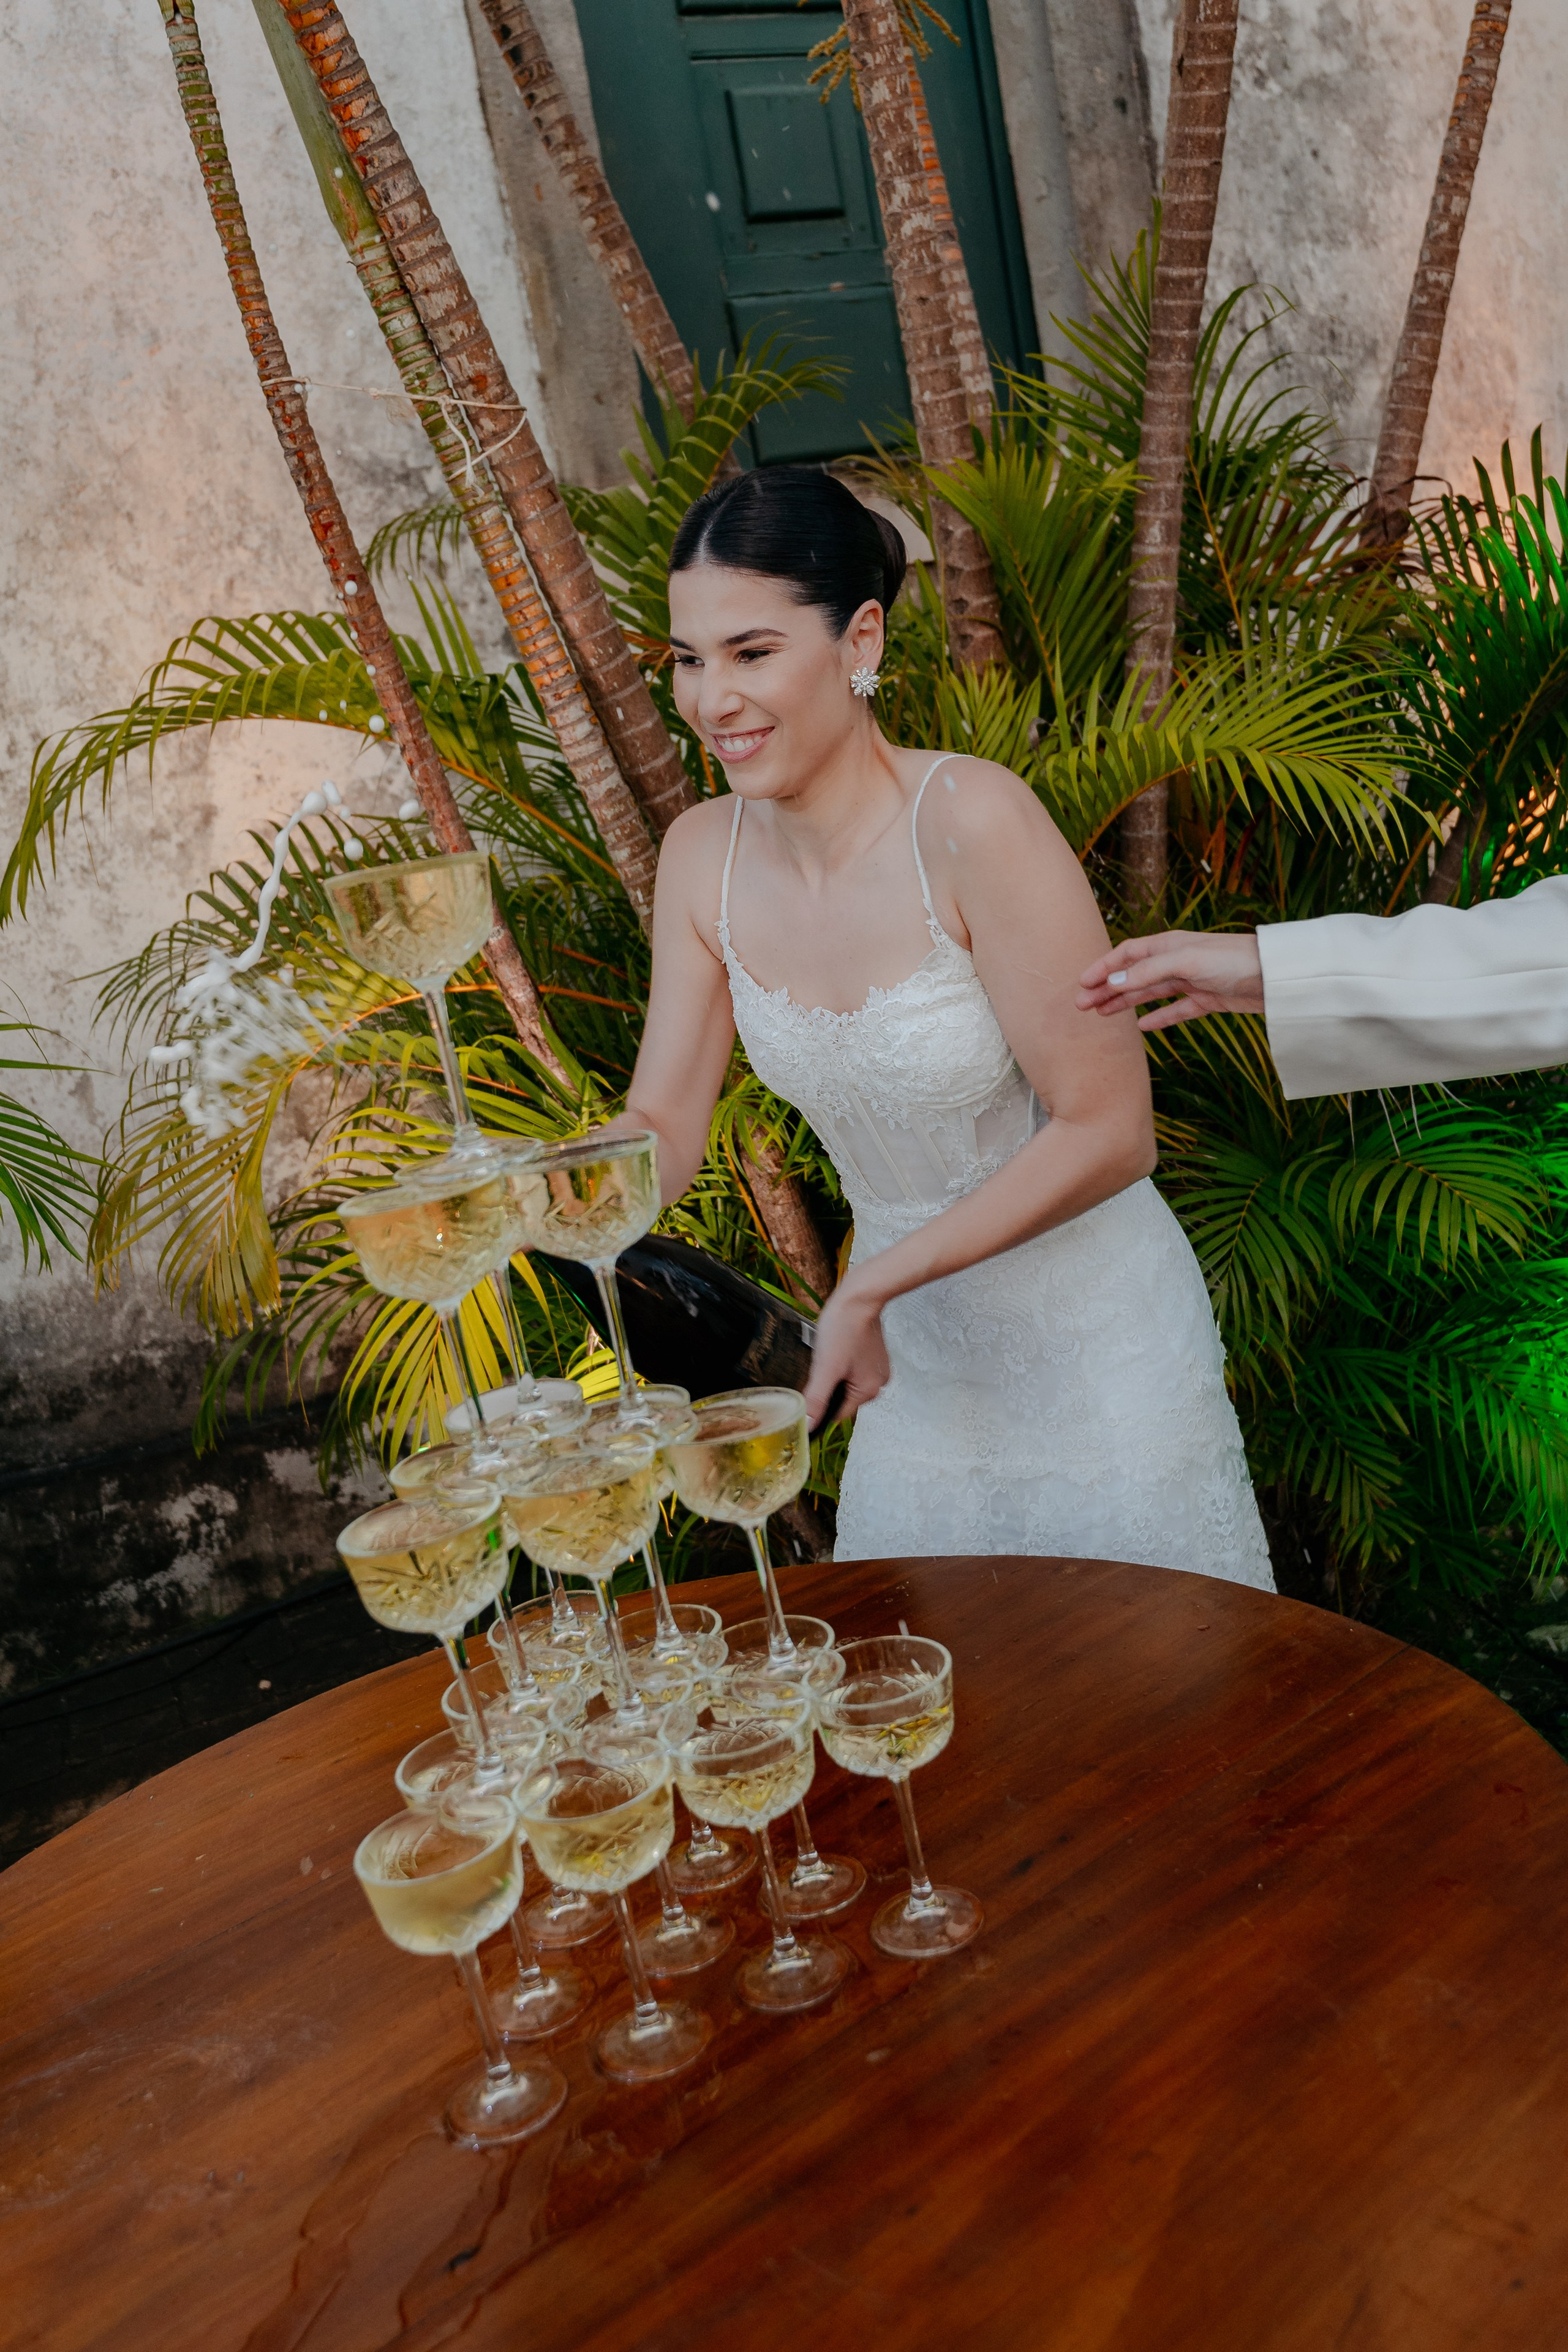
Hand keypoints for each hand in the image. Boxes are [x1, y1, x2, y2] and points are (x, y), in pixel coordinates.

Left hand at [802, 1274, 890, 1426]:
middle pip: (841, 1396)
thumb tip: (809, 1425)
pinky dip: (841, 1361)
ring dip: (833, 1370)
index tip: (813, 1383)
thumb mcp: (825, 1368)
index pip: (837, 1412)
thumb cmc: (844, 1327)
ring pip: (844, 1381)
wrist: (859, 1297)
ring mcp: (876, 1368)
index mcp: (868, 1391)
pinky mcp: (872, 1356)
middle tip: (824, 1360)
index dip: (820, 1401)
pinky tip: (838, 1345)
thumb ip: (817, 1400)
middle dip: (827, 1382)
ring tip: (832, 1350)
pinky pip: (850, 1368)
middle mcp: (877, 1383)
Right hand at [1077, 931, 1264, 1032]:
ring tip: (1102, 1014)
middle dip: (1107, 988)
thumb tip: (1113, 983)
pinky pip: (1175, 1011)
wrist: (1273, 976)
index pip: (1126, 955)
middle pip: (1133, 976)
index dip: (1103, 968)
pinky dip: (1158, 1019)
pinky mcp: (1206, 1000)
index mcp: (1169, 945)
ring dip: (1125, 1003)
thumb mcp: (1185, 962)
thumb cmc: (1231, 959)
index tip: (1082, 984)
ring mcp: (1191, 981)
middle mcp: (1177, 961)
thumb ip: (1148, 973)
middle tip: (1082, 1005)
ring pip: (1149, 994)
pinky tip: (1143, 1028)